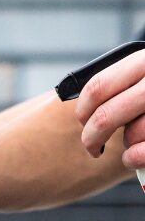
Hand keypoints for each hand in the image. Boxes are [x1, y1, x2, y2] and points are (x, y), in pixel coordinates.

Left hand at [75, 49, 144, 168]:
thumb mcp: (141, 77)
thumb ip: (119, 87)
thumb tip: (83, 114)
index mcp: (144, 61)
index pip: (97, 87)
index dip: (83, 110)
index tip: (83, 121)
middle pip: (107, 116)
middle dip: (92, 138)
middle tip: (92, 147)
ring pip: (132, 134)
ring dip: (124, 146)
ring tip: (130, 144)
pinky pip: (142, 150)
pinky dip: (133, 158)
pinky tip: (131, 159)